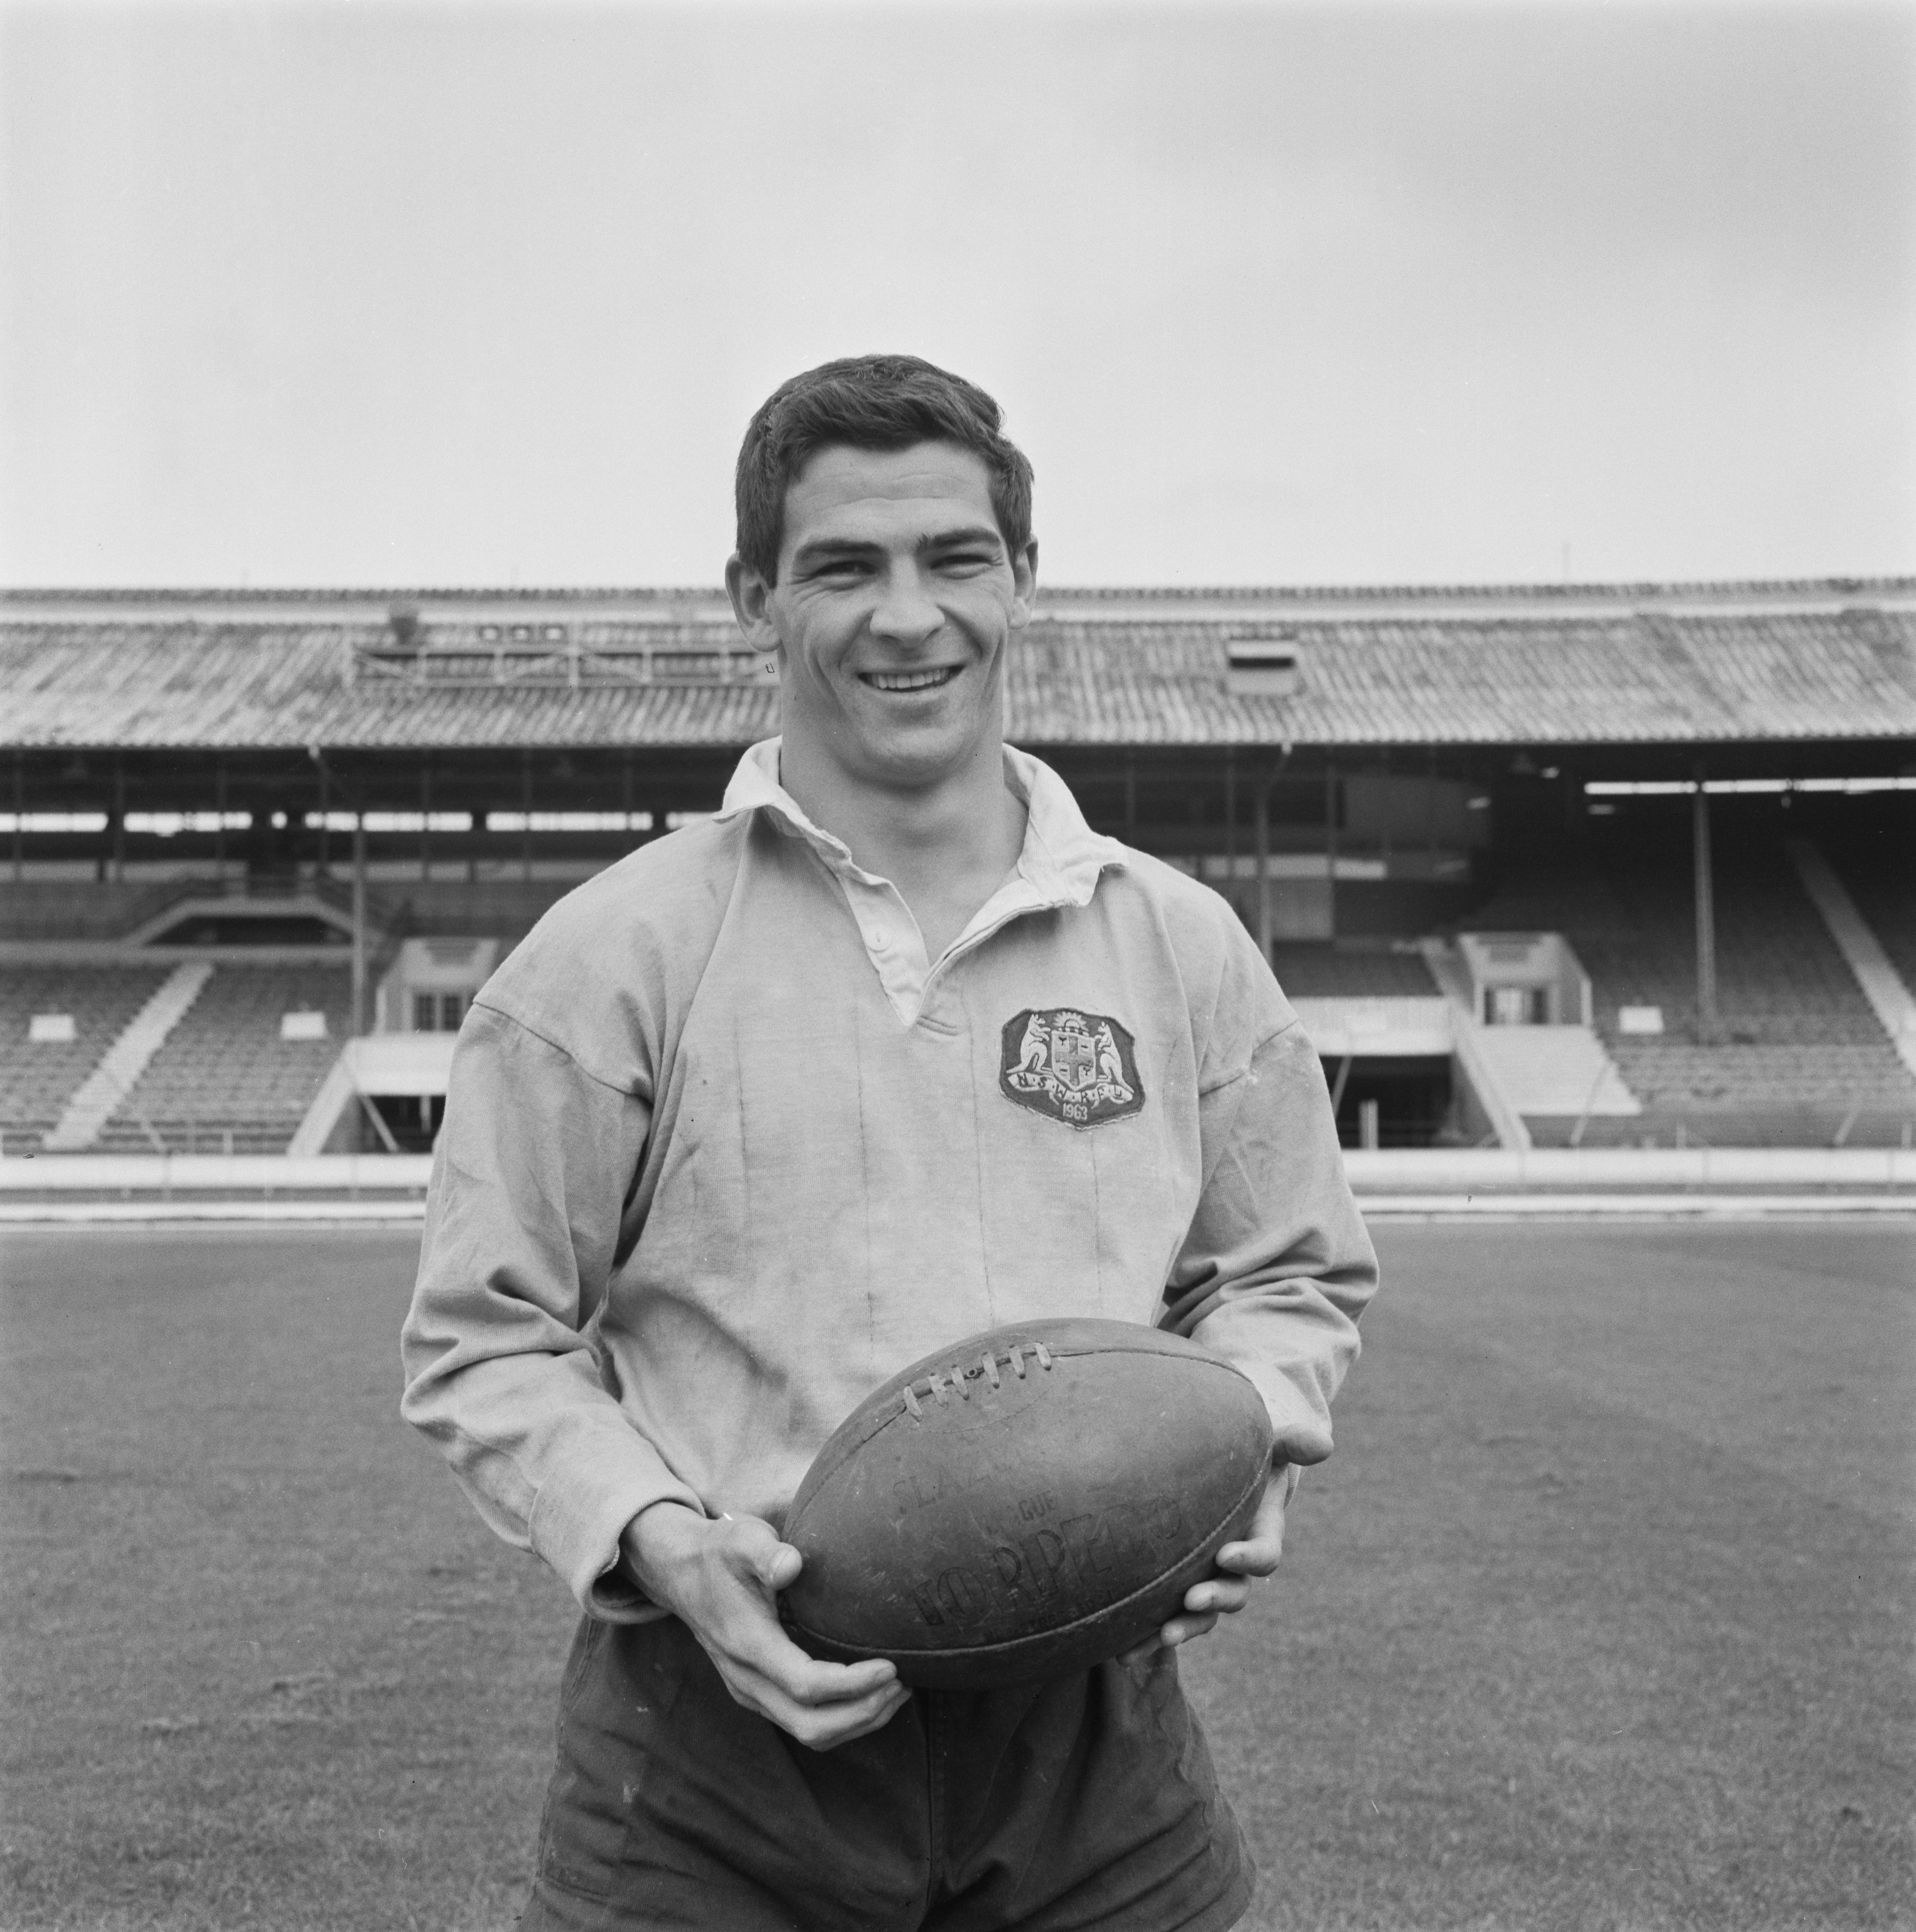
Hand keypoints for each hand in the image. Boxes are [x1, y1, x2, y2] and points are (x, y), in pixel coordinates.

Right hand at [620, 1502, 910, 1750]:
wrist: (681, 1574)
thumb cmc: (719, 1553)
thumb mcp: (741, 1540)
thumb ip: (766, 1552)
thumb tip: (793, 1565)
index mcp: (747, 1645)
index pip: (806, 1685)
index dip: (853, 1684)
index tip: (892, 1665)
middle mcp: (747, 1680)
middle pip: (811, 1725)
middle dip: (863, 1712)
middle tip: (904, 1683)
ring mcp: (751, 1692)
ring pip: (809, 1733)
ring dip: (858, 1722)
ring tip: (898, 1692)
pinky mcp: (759, 1692)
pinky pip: (803, 1723)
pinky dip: (843, 1719)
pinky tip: (871, 1693)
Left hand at [1120, 1462, 1291, 1664]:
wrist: (1219, 1477)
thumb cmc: (1246, 1458)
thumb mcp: (1269, 1446)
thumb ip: (1292, 1443)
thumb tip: (1324, 1444)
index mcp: (1260, 1535)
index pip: (1264, 1555)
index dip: (1250, 1558)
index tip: (1227, 1554)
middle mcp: (1235, 1567)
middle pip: (1234, 1594)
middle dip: (1214, 1599)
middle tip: (1191, 1600)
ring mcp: (1209, 1581)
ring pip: (1202, 1616)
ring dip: (1183, 1628)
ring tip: (1160, 1636)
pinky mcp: (1179, 1591)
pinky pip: (1168, 1619)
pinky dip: (1147, 1638)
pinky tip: (1122, 1652)